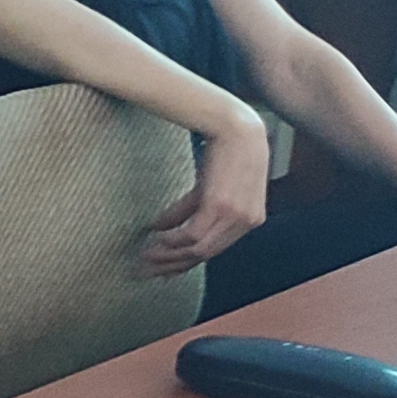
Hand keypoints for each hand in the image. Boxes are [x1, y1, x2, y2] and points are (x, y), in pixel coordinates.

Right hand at [143, 119, 270, 273]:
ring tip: (146, 256)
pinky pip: (191, 235)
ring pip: (197, 250)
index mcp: (250, 220)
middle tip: (147, 270)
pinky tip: (156, 238)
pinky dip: (172, 240)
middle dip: (173, 265)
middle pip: (205, 255)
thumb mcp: (209, 185)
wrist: (236, 127)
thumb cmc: (227, 150)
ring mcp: (235, 216)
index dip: (186, 262)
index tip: (162, 269)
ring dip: (169, 256)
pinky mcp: (220, 206)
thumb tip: (159, 228)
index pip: (216, 250)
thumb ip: (188, 209)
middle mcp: (246, 223)